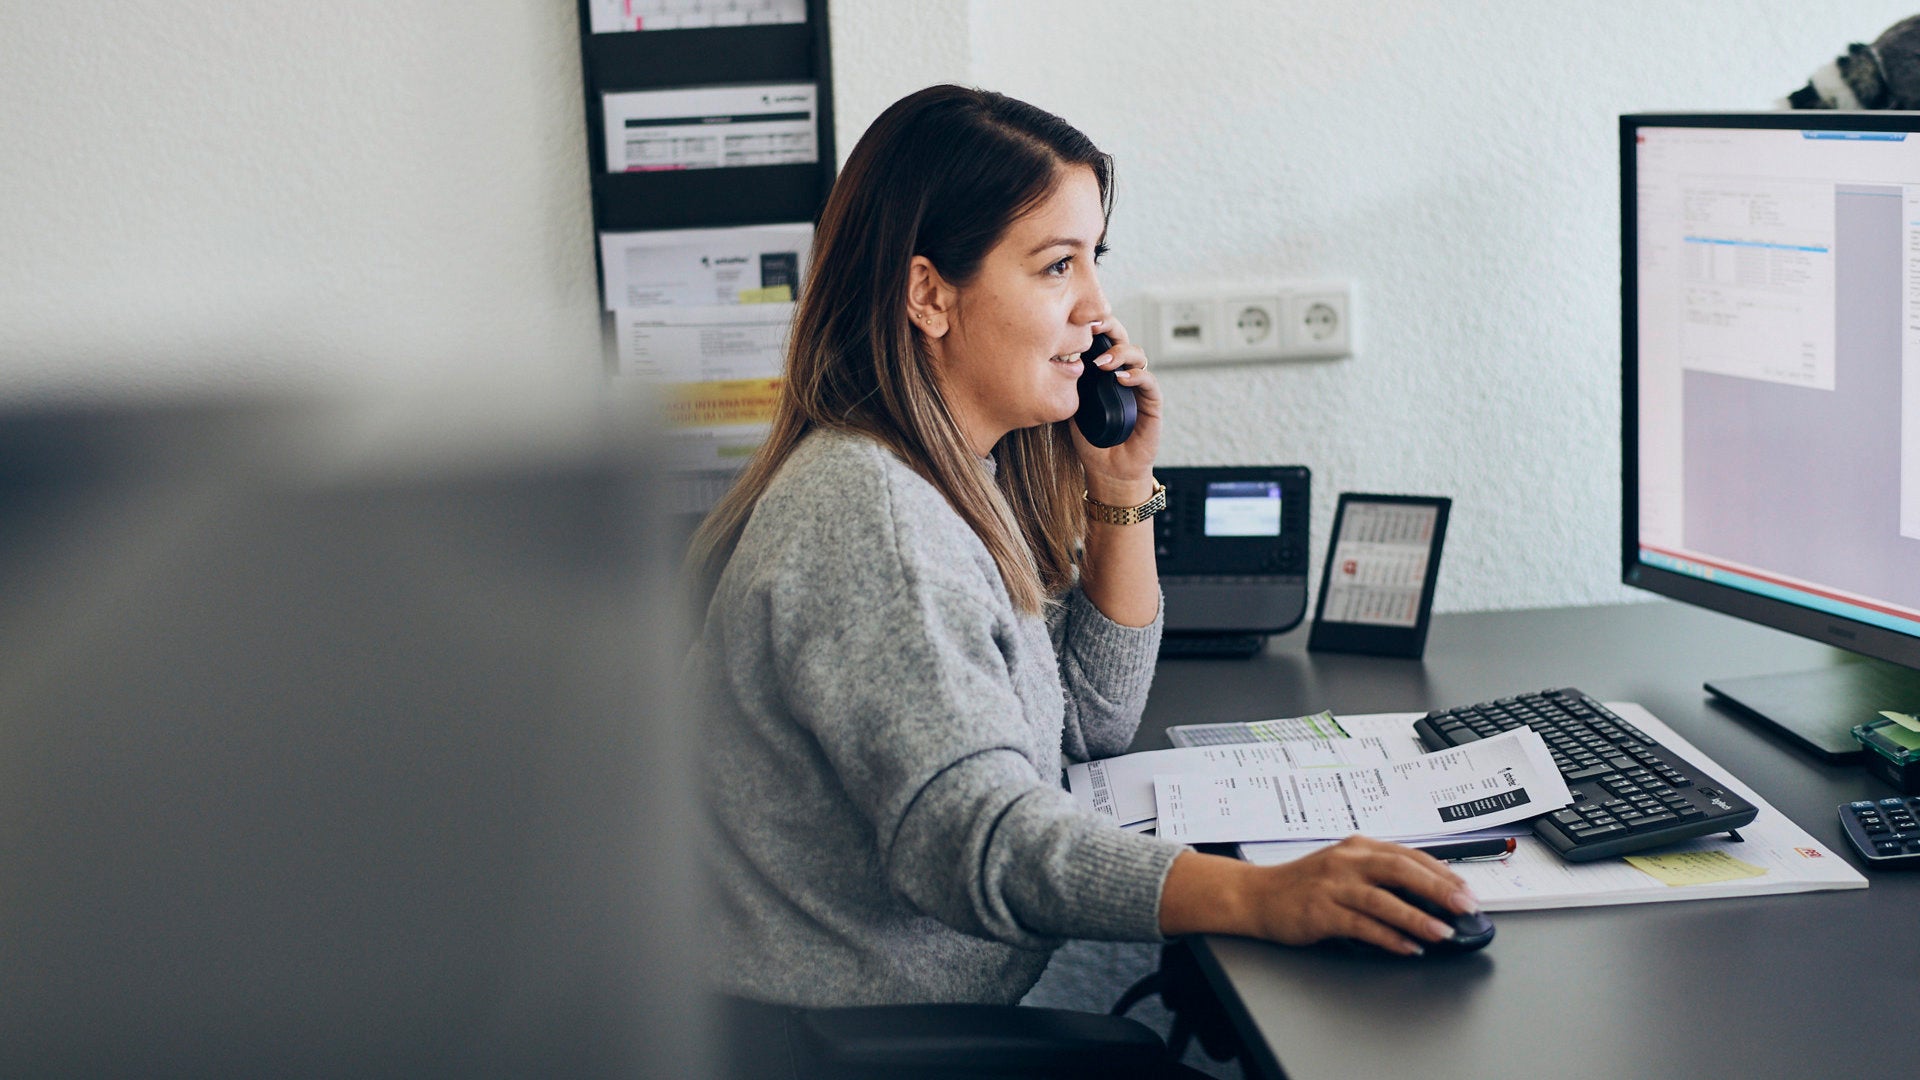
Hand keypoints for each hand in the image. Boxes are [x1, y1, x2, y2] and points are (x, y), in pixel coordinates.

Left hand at [1069, 315, 1160, 504]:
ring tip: (1101, 363)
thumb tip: (1049, 360)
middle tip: (1093, 328)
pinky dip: (1136, 376)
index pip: (1102, 338)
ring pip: (1138, 354)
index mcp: (1103, 369)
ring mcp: (1138, 386)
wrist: (1108, 469)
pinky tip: (1121, 379)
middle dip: (1109, 328)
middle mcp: (1123, 372)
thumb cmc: (1089, 438)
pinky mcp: (1152, 403)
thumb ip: (1066, 384)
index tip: (1076, 321)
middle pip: (1122, 338)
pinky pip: (1149, 382)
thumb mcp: (1071, 406)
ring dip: (1120, 353)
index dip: (1094, 325)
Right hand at [1243, 836, 1476, 954]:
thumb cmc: (1304, 884)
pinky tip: (1407, 947)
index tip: (1466, 890)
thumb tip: (1428, 894)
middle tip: (1465, 907)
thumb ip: (1379, 874)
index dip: (1441, 873)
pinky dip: (1388, 937)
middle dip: (1437, 889)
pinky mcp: (1320, 912)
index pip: (1408, 855)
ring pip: (1382, 899)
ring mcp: (1332, 886)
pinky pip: (1361, 925)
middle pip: (1400, 870)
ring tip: (1442, 933)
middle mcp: (1346, 861)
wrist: (1257, 895)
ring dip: (1416, 917)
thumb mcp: (1344, 867)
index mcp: (1358, 847)